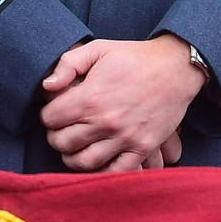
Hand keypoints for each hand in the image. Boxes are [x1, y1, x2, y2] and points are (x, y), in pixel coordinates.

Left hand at [40, 35, 204, 171]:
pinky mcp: (142, 149)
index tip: (53, 111)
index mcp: (90, 97)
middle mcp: (105, 122)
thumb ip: (67, 64)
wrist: (174, 68)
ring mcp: (125, 138)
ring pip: (84, 163)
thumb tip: (46, 86)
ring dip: (72, 157)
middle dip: (55, 137)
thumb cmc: (132, 57)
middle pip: (63, 143)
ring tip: (73, 148)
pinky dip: (101, 172)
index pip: (51, 119)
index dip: (47, 114)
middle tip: (60, 130)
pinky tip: (96, 162)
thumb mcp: (97, 49)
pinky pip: (116, 172)